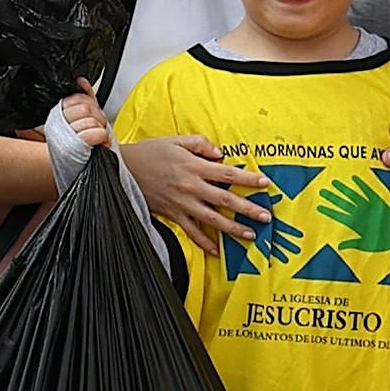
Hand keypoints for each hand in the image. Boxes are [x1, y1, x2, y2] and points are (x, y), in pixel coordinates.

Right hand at [115, 126, 260, 251]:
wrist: (123, 170)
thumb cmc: (150, 153)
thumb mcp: (175, 140)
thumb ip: (200, 144)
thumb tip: (220, 153)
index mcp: (194, 166)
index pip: (228, 174)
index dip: (248, 179)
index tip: (265, 184)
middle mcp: (191, 187)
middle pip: (226, 200)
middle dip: (248, 209)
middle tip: (266, 216)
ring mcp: (182, 203)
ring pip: (213, 219)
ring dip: (233, 228)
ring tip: (250, 235)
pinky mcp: (173, 214)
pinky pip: (192, 232)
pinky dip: (205, 242)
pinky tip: (217, 250)